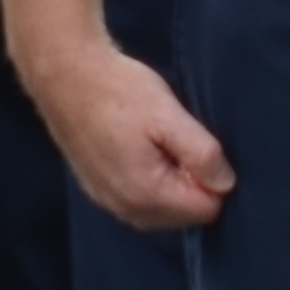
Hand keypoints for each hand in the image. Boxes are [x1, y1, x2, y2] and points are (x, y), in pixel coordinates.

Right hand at [21, 33, 234, 230]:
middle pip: (183, 217)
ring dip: (170, 187)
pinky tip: (141, 150)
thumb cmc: (118, 90)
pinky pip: (136, 203)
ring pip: (160, 212)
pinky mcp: (95, 188)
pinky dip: (148, 186)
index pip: (206, 210)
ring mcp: (106, 200)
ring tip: (160, 145)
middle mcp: (124, 207)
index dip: (214, 179)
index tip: (198, 147)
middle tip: (179, 143)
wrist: (64, 73)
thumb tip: (226, 184)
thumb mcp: (169, 116)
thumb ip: (203, 155)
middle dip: (192, 187)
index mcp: (146, 193)